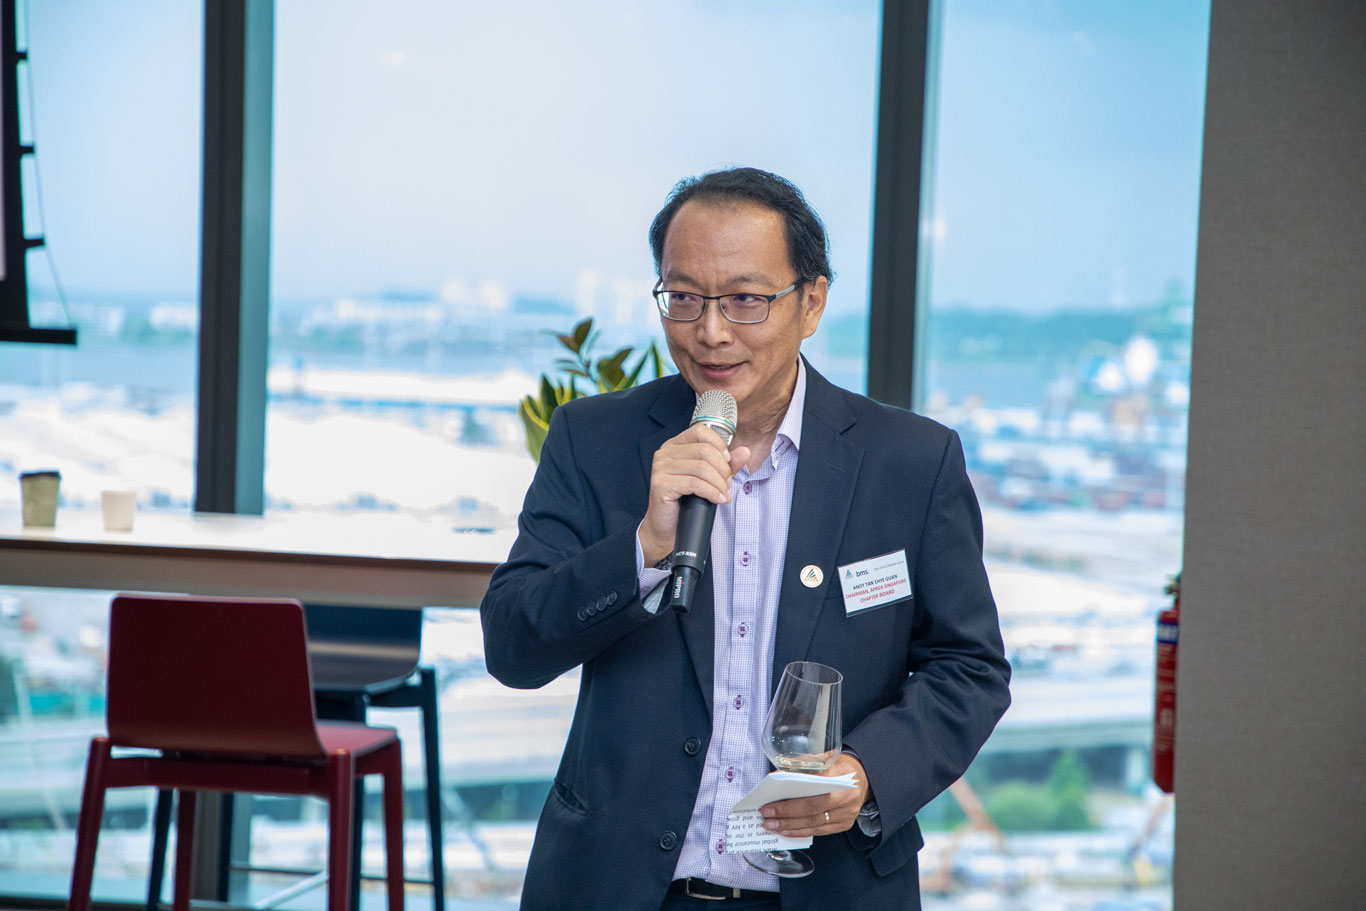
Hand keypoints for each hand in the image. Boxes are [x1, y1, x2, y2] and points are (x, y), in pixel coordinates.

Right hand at [638, 424, 750, 565]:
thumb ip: (727, 464)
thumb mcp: (711, 479)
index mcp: (675, 445)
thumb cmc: (687, 502)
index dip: (719, 445)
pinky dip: (711, 492)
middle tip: (727, 484)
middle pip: (704, 450)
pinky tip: (718, 499)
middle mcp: (665, 453)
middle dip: (722, 469)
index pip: (701, 431)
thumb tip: (745, 451)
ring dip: (719, 483)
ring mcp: (660, 467)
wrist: (668, 528)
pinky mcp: (660, 484)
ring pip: (701, 467)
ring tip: (724, 494)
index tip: (728, 462)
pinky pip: (694, 483)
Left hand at [760, 752, 870, 836]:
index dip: (790, 803)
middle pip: (812, 812)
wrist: (865, 777)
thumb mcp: (826, 758)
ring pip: (815, 825)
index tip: (770, 803)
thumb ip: (804, 766)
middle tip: (767, 817)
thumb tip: (778, 776)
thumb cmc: (841, 767)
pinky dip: (801, 832)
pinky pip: (820, 831)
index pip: (812, 795)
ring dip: (791, 827)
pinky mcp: (844, 825)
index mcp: (840, 781)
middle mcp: (846, 801)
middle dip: (786, 816)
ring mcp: (846, 815)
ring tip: (772, 826)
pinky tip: (787, 830)